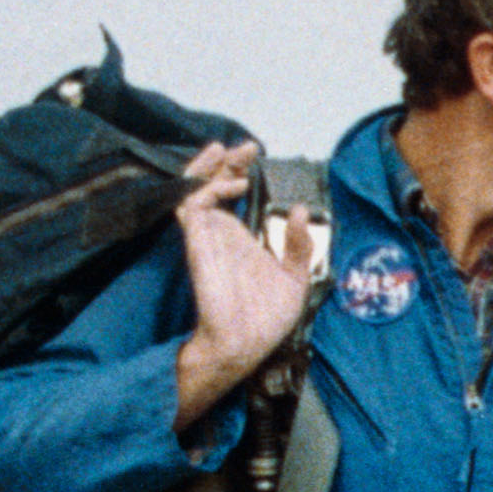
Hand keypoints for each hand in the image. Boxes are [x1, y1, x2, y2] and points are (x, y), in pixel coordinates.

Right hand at [171, 142, 313, 423]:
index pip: (231, 194)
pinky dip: (210, 188)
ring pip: (194, 188)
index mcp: (239, 238)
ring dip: (208, 166)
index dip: (237, 169)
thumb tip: (300, 210)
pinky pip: (192, 205)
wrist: (247, 344)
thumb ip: (299, 244)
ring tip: (229, 150)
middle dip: (225, 161)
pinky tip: (236, 185)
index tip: (255, 154)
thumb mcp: (296, 277)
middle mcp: (220, 233)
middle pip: (212, 184)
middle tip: (247, 147)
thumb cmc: (266, 319)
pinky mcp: (198, 243)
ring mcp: (207, 236)